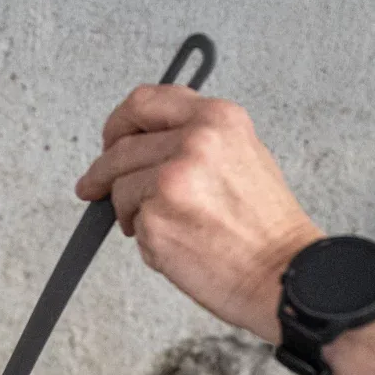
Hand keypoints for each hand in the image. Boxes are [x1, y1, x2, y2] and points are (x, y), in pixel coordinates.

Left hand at [76, 86, 321, 341]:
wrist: (282, 272)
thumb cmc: (266, 228)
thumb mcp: (242, 156)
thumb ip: (196, 141)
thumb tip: (148, 147)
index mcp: (216, 118)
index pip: (146, 102)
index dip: (119, 122)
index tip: (109, 140)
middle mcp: (193, 141)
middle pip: (121, 148)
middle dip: (102, 172)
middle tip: (92, 187)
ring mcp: (171, 179)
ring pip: (121, 189)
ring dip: (129, 212)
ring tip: (161, 230)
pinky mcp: (156, 219)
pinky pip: (134, 226)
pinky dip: (147, 242)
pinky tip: (178, 249)